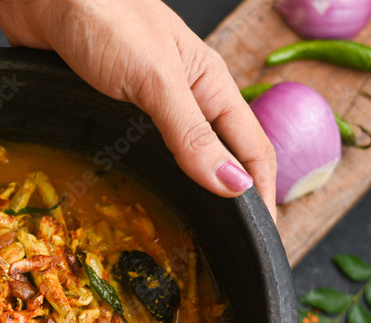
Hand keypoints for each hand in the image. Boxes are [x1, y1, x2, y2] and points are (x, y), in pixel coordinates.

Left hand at [0, 0, 276, 218]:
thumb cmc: (105, 15)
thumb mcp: (156, 80)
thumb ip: (192, 134)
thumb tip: (233, 187)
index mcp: (210, 87)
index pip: (253, 151)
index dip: (263, 196)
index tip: (264, 241)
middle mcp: (183, 99)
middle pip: (218, 160)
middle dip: (226, 203)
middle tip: (224, 252)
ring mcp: (145, 106)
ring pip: (175, 161)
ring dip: (183, 195)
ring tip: (184, 238)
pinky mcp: (107, 110)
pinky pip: (132, 154)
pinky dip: (140, 180)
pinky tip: (135, 203)